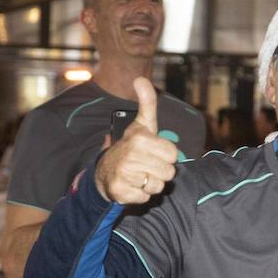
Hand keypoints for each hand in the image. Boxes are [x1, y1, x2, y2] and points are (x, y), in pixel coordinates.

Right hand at [94, 78, 178, 203]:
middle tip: (145, 165)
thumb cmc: (130, 147)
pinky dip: (140, 195)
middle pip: (169, 172)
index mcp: (140, 139)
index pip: (173, 155)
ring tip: (138, 175)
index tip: (152, 152)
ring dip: (150, 184)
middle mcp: (131, 156)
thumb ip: (147, 102)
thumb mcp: (142, 124)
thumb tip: (140, 78)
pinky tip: (131, 185)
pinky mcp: (120, 192)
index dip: (165, 156)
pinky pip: (146, 198)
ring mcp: (125, 175)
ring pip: (158, 186)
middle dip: (159, 171)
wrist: (104, 171)